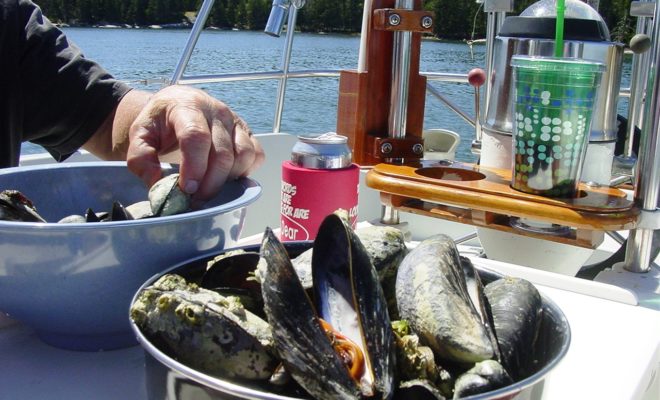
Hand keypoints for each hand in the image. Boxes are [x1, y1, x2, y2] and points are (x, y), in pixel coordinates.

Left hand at [126, 85, 263, 204]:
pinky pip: (256, 155)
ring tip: (209, 188)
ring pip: (243, 156)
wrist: (177, 105)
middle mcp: (217, 111)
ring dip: (227, 180)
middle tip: (195, 199)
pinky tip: (226, 178)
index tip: (187, 190)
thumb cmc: (160, 122)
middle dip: (210, 183)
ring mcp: (236, 121)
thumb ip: (141, 159)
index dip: (194, 167)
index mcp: (188, 106)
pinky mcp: (248, 132)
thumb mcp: (140, 135)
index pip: (197, 137)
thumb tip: (158, 184)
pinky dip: (244, 171)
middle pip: (223, 153)